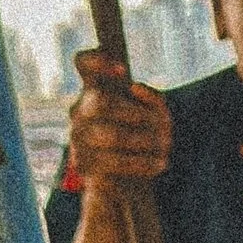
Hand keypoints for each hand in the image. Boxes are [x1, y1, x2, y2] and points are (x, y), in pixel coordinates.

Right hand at [69, 54, 170, 192]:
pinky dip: (144, 163)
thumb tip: (134, 87)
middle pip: (102, 102)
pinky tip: (161, 163)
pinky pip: (115, 162)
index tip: (122, 68)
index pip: (82, 63)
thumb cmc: (145, 139)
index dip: (96, 60)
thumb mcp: (158, 116)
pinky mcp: (82, 163)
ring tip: (166, 145)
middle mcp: (80, 110)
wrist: (131, 182)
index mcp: (96, 90)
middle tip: (165, 126)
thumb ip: (153, 99)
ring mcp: (76, 136)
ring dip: (147, 141)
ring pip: (113, 134)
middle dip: (139, 115)